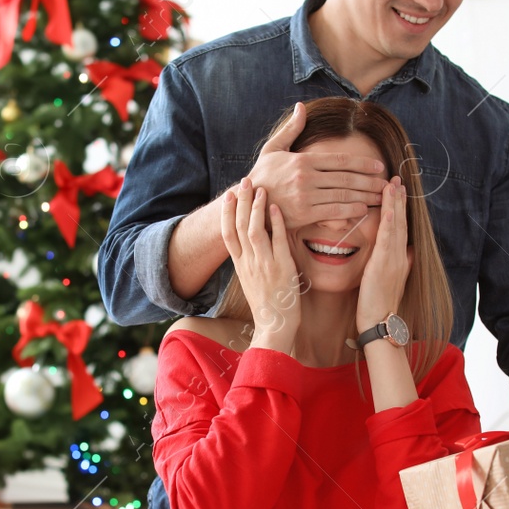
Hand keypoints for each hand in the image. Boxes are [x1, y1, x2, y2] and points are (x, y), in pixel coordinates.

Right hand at [219, 178, 300, 348]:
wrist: (274, 327)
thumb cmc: (268, 305)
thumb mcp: (253, 281)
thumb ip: (252, 261)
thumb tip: (254, 243)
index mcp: (240, 266)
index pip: (227, 234)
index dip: (226, 213)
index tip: (228, 196)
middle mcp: (248, 263)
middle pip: (238, 227)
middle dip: (240, 202)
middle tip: (243, 181)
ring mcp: (264, 265)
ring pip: (254, 230)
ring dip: (256, 208)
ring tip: (260, 189)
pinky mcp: (281, 268)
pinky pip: (277, 241)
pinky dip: (276, 223)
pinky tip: (277, 208)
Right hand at [247, 102, 387, 227]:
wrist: (246, 202)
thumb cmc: (261, 176)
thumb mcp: (273, 148)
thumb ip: (291, 129)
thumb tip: (302, 107)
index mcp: (303, 159)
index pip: (340, 160)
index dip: (363, 163)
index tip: (379, 166)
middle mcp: (307, 177)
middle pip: (346, 178)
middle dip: (370, 181)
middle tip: (388, 183)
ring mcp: (306, 196)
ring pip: (343, 195)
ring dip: (366, 196)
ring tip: (381, 197)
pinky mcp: (304, 213)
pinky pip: (334, 211)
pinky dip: (351, 210)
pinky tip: (363, 209)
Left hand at [355, 176, 410, 328]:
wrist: (380, 322)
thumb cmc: (380, 304)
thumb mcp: (391, 280)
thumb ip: (399, 263)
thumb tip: (408, 252)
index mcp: (400, 257)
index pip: (401, 227)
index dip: (401, 207)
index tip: (399, 189)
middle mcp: (400, 255)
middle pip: (401, 221)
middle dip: (399, 199)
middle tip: (397, 178)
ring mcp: (394, 259)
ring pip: (396, 226)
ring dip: (395, 203)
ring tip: (393, 183)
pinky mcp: (384, 265)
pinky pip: (387, 239)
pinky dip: (390, 222)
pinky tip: (390, 208)